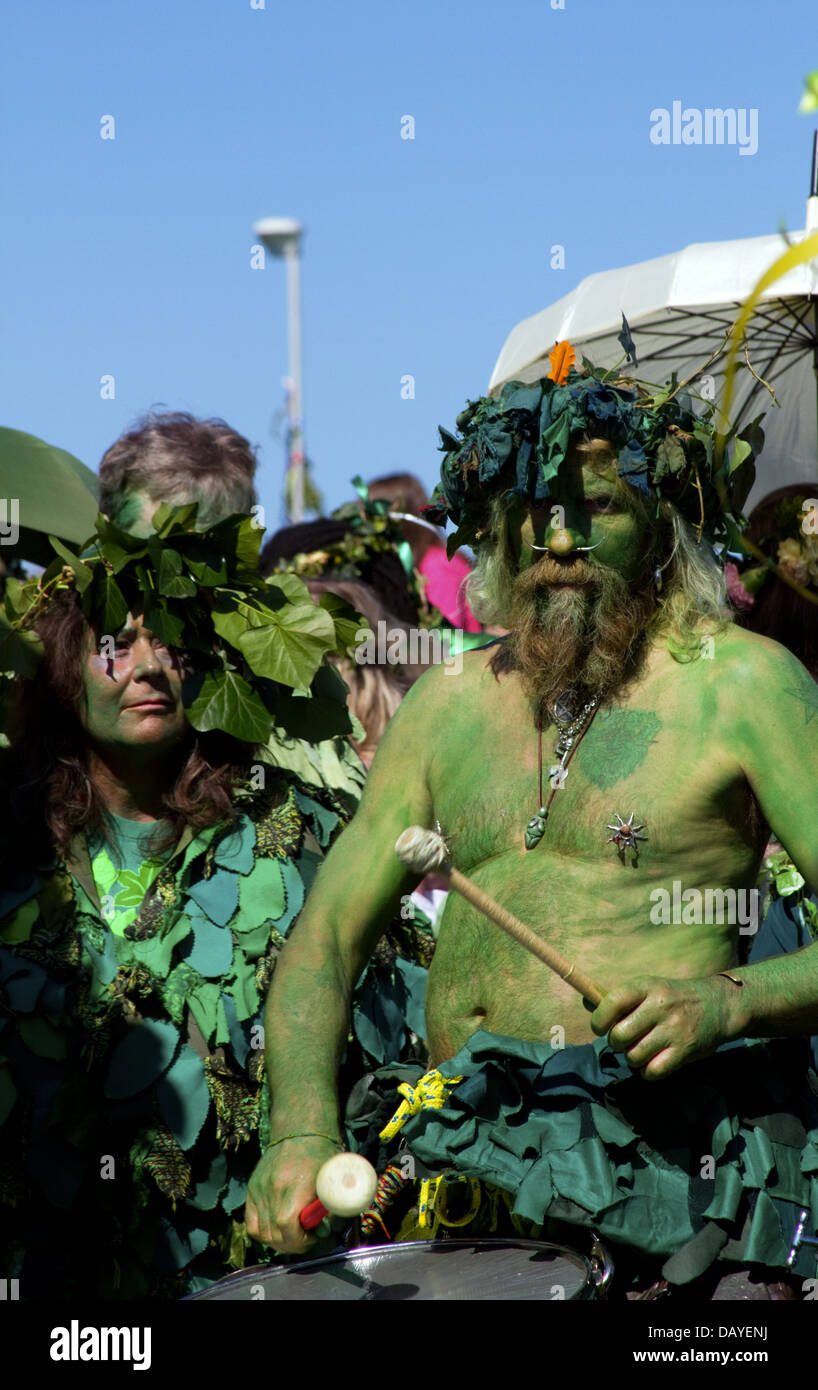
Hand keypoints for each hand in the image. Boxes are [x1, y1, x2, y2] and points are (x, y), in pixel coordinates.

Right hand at [244, 1135, 339, 1252]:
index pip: (288, 1225)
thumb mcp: (332, 1178)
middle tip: (306, 1238)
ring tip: (293, 1234)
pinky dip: (263, 1232)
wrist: (299, 1131)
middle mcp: (272, 1188)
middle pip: (274, 1233)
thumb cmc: (320, 1153)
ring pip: (262, 1232)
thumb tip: (323, 1231)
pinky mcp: (252, 1189)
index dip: (300, 1240)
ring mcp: (259, 1189)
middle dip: (292, 1244)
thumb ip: (330, 1207)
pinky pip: (251, 1223)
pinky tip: (277, 1228)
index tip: (312, 1237)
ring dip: (278, 1241)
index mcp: (295, 1184)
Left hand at [588, 975, 739, 1079]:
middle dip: (616, 1043)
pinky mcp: (685, 1051)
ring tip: (641, 1049)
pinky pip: (652, 1072)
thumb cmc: (672, 998)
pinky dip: (648, 1071)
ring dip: (633, 1058)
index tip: (600, 1026)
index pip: (612, 1002)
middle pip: (619, 1036)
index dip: (599, 1019)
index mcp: (646, 987)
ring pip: (634, 1056)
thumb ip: (618, 998)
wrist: (717, 1005)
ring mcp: (673, 1030)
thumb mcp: (648, 987)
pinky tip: (653, 1061)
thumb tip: (587, 1002)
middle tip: (625, 1040)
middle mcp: (660, 1006)